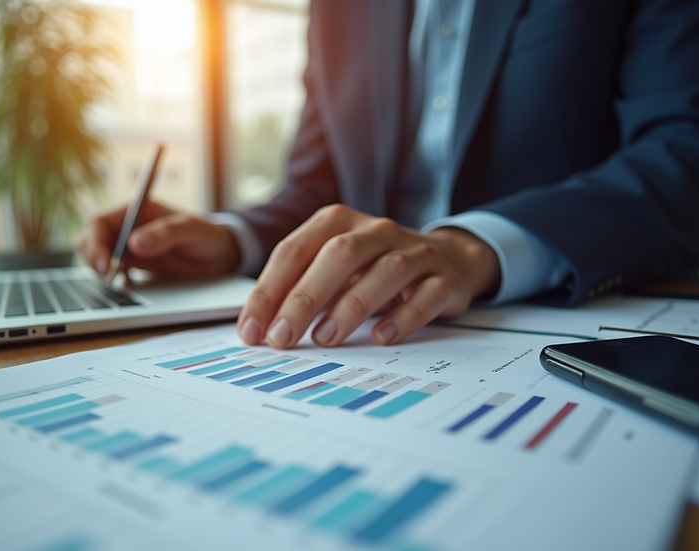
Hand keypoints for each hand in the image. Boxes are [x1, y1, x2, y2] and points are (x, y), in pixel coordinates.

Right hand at [77, 200, 240, 277]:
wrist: (218, 254)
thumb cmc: (206, 235)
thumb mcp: (191, 231)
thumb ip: (165, 234)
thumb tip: (134, 243)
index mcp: (136, 210)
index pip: (100, 222)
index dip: (95, 242)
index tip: (104, 263)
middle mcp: (127, 226)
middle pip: (90, 238)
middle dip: (92, 257)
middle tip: (108, 276)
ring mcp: (126, 245)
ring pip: (95, 255)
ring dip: (99, 268)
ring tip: (118, 279)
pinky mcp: (132, 262)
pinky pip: (109, 269)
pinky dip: (110, 277)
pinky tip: (127, 283)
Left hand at [236, 204, 500, 347]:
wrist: (447, 259)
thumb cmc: (372, 267)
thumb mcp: (332, 268)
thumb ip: (298, 289)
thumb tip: (259, 329)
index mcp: (338, 221)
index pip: (295, 250)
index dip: (269, 291)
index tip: (252, 331)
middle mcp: (377, 230)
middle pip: (338, 255)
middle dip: (304, 298)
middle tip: (282, 338)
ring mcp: (415, 253)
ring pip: (385, 271)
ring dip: (351, 307)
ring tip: (325, 338)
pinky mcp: (444, 279)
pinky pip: (426, 296)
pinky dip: (403, 317)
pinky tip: (380, 337)